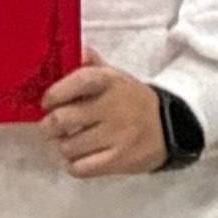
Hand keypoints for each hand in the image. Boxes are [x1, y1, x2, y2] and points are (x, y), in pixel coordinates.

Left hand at [37, 63, 166, 179]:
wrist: (170, 128)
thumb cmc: (132, 102)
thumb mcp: (117, 79)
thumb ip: (92, 66)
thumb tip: (74, 50)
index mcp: (111, 82)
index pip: (77, 80)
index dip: (55, 93)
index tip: (47, 102)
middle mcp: (114, 107)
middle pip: (61, 120)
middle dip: (50, 126)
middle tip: (54, 127)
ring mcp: (118, 135)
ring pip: (67, 147)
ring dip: (64, 146)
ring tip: (73, 142)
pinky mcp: (119, 160)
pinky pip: (79, 168)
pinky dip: (74, 165)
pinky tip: (82, 157)